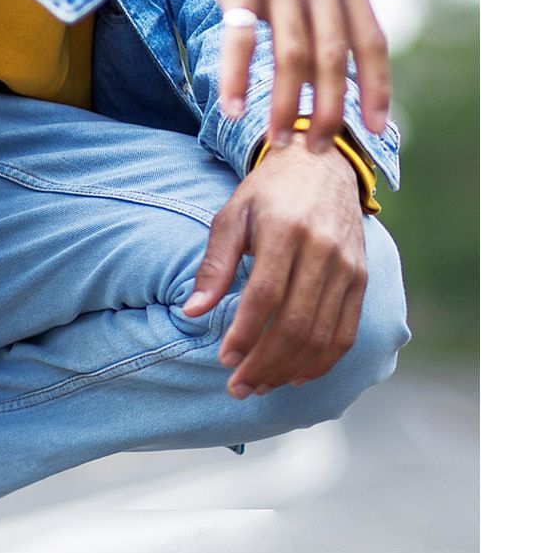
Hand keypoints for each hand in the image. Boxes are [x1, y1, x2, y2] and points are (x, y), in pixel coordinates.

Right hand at [150, 0, 390, 146]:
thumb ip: (329, 3)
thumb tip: (342, 72)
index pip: (371, 41)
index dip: (377, 89)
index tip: (376, 129)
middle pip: (332, 58)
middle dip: (328, 111)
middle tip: (318, 150)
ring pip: (290, 57)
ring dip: (285, 107)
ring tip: (277, 140)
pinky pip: (240, 40)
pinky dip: (236, 79)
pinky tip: (232, 110)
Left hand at [181, 138, 368, 395]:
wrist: (322, 165)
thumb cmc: (268, 193)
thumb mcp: (232, 215)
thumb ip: (215, 264)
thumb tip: (192, 312)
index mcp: (286, 230)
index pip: (266, 296)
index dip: (245, 334)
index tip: (224, 360)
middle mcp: (322, 250)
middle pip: (296, 323)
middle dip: (264, 364)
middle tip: (238, 387)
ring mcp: (347, 267)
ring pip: (321, 335)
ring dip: (288, 370)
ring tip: (260, 386)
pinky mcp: (361, 279)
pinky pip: (346, 333)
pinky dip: (322, 362)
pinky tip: (296, 376)